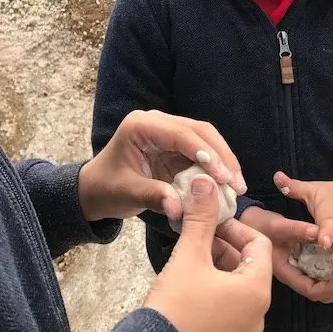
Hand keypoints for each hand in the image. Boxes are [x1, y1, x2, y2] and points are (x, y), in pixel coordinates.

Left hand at [78, 110, 246, 222]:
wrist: (95, 190)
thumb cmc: (106, 188)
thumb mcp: (127, 193)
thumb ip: (154, 196)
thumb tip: (181, 209)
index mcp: (141, 126)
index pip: (181, 134)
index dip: (206, 154)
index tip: (224, 177)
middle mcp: (157, 122)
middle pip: (200, 131)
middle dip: (222, 156)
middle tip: (237, 183)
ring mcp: (168, 132)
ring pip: (206, 139)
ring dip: (223, 161)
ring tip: (237, 186)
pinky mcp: (176, 146)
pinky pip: (202, 151)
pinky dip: (216, 167)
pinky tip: (227, 184)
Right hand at [144, 175, 271, 331]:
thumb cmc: (177, 304)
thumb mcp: (189, 255)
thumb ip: (201, 217)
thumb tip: (205, 181)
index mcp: (257, 289)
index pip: (259, 244)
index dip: (234, 228)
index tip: (209, 224)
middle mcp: (259, 314)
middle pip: (249, 267)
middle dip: (223, 248)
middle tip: (195, 240)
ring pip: (238, 290)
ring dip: (217, 270)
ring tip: (188, 262)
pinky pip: (228, 312)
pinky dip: (214, 294)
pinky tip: (187, 290)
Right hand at [240, 204, 332, 302]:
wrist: (247, 222)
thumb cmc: (257, 225)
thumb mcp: (275, 225)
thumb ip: (295, 229)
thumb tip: (318, 233)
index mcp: (286, 271)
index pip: (310, 290)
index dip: (329, 288)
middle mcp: (295, 274)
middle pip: (322, 293)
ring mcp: (300, 269)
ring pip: (325, 285)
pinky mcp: (304, 262)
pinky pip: (323, 273)